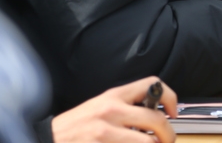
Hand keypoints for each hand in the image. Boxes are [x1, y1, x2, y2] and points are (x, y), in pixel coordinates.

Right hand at [51, 76, 178, 142]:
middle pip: (157, 120)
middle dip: (168, 135)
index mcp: (114, 96)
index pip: (153, 85)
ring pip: (147, 142)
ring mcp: (105, 133)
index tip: (173, 112)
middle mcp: (111, 111)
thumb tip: (156, 116)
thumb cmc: (75, 127)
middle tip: (167, 141)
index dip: (170, 97)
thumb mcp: (100, 106)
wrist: (48, 139)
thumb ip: (126, 107)